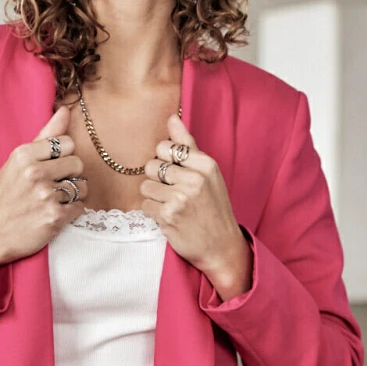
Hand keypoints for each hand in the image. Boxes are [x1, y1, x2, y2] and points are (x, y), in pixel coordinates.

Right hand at [0, 105, 89, 272]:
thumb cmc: (6, 195)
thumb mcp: (17, 162)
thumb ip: (44, 136)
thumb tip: (65, 110)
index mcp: (23, 154)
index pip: (67, 143)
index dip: (63, 156)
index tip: (51, 167)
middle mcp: (35, 173)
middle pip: (78, 163)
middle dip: (70, 175)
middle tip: (53, 185)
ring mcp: (46, 196)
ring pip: (82, 186)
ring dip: (73, 194)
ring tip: (54, 199)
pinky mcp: (55, 217)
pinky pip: (80, 207)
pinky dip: (71, 211)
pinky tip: (55, 213)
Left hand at [141, 113, 251, 297]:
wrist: (221, 247)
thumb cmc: (213, 208)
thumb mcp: (208, 174)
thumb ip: (188, 146)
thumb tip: (172, 118)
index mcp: (206, 164)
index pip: (165, 147)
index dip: (164, 160)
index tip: (175, 174)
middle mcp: (194, 178)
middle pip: (151, 165)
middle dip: (156, 179)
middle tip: (172, 193)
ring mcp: (180, 198)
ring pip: (145, 186)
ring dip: (153, 198)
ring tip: (171, 206)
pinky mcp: (168, 216)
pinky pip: (145, 205)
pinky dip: (153, 213)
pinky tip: (169, 218)